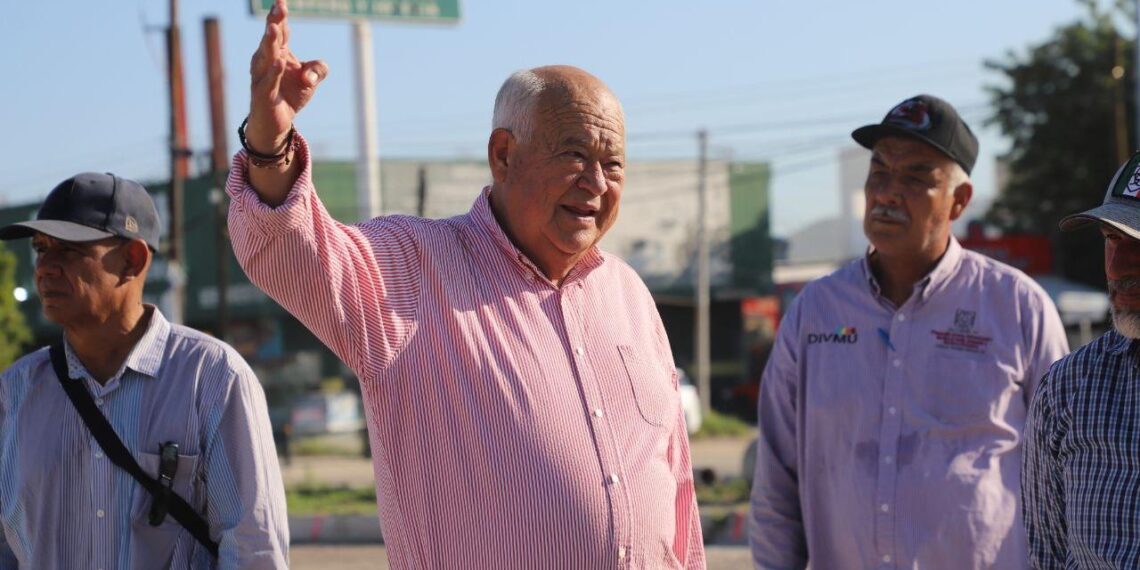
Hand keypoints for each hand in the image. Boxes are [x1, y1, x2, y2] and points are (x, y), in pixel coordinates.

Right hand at [247, 0, 327, 153]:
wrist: (276, 124)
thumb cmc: (290, 95)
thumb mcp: (311, 80)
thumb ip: (319, 69)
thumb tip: (312, 74)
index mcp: (277, 53)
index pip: (280, 31)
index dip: (280, 16)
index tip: (281, 1)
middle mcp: (266, 61)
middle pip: (271, 39)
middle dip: (274, 22)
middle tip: (278, 8)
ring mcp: (262, 77)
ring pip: (266, 57)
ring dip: (270, 42)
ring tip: (274, 28)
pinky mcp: (264, 95)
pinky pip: (269, 82)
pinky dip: (274, 72)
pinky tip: (280, 62)